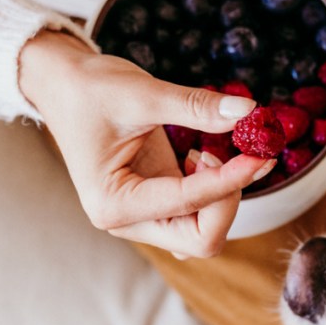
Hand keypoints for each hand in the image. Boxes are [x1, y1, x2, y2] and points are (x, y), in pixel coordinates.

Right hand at [18, 30, 274, 257]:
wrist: (64, 85)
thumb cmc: (90, 88)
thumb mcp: (142, 93)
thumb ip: (196, 106)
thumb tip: (248, 111)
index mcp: (113, 204)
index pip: (190, 204)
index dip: (232, 180)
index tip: (261, 154)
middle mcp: (126, 221)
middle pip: (200, 239)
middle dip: (227, 200)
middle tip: (233, 155)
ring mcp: (142, 217)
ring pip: (203, 233)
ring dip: (221, 199)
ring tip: (206, 151)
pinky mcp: (155, 204)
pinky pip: (197, 216)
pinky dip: (213, 193)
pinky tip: (199, 158)